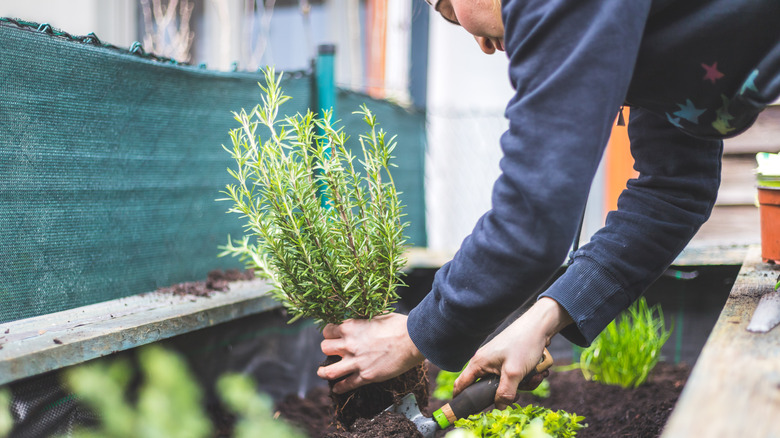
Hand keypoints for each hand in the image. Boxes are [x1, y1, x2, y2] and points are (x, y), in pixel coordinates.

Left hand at [316, 312, 424, 393]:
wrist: (412, 340)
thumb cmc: (398, 325)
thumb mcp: (377, 316)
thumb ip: (364, 321)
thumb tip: (362, 321)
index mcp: (350, 327)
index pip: (328, 331)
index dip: (330, 333)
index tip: (333, 336)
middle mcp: (349, 344)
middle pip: (325, 348)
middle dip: (327, 350)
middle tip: (332, 352)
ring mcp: (356, 362)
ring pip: (329, 371)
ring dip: (323, 372)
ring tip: (322, 372)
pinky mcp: (365, 376)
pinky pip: (347, 385)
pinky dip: (339, 388)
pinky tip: (337, 389)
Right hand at [453, 297, 571, 408]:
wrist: (541, 325)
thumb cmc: (523, 344)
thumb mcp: (514, 373)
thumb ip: (505, 393)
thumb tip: (499, 409)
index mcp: (479, 363)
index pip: (461, 385)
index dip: (461, 399)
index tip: (465, 413)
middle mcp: (486, 361)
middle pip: (489, 388)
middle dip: (508, 393)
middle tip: (521, 392)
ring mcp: (498, 360)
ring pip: (507, 383)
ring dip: (523, 384)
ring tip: (536, 375)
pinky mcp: (510, 359)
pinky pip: (516, 375)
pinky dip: (528, 376)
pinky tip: (539, 371)